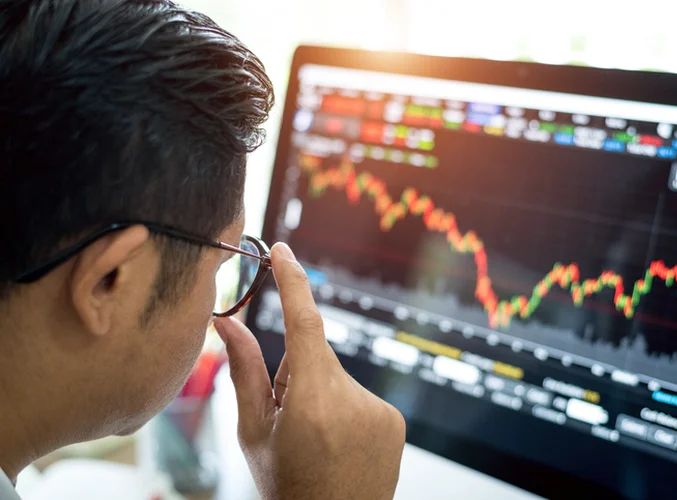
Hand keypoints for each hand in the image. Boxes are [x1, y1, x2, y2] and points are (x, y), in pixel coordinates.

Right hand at [214, 242, 405, 499]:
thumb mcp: (253, 432)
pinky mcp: (394, 419)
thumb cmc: (285, 487)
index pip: (302, 322)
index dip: (292, 280)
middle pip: (315, 356)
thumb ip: (243, 371)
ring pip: (337, 377)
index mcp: (311, 401)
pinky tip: (339, 444)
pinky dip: (345, 410)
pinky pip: (360, 396)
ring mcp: (379, 410)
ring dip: (321, 394)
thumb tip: (226, 323)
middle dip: (296, 373)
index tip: (282, 250)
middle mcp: (352, 400)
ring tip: (316, 439)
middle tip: (287, 418)